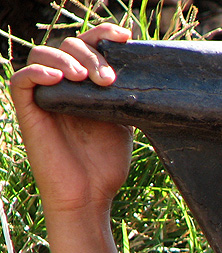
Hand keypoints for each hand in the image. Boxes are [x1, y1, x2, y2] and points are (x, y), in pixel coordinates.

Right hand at [8, 23, 132, 221]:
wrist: (90, 196)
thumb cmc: (106, 164)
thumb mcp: (124, 123)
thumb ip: (126, 96)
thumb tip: (146, 73)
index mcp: (86, 85)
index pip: (88, 46)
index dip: (103, 34)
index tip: (125, 37)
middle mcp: (63, 85)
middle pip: (68, 45)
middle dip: (91, 55)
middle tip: (107, 79)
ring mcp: (44, 96)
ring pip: (42, 54)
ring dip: (66, 59)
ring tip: (85, 79)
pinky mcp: (28, 111)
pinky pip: (21, 79)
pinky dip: (38, 72)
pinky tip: (59, 79)